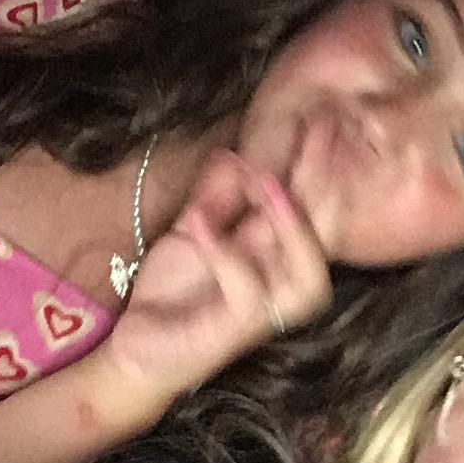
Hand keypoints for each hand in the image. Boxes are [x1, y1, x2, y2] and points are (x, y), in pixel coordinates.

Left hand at [103, 152, 331, 424]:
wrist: (139, 348)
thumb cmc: (176, 291)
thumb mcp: (194, 228)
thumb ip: (218, 193)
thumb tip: (235, 152)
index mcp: (276, 251)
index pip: (309, 200)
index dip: (317, 159)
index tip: (322, 114)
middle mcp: (282, 278)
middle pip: (323, 229)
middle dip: (325, 178)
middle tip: (322, 129)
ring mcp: (265, 308)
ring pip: (305, 270)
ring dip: (292, 225)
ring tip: (270, 184)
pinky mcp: (235, 329)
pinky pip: (245, 290)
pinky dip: (224, 254)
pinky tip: (200, 221)